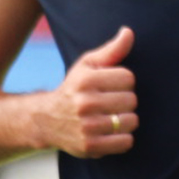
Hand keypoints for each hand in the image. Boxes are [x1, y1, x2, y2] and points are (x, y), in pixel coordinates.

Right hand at [38, 23, 139, 156]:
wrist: (46, 120)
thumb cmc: (74, 89)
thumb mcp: (88, 65)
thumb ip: (111, 50)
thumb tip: (128, 32)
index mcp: (86, 80)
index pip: (128, 77)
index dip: (123, 81)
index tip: (110, 86)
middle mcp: (85, 103)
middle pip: (131, 99)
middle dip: (124, 101)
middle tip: (110, 103)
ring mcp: (87, 127)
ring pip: (131, 121)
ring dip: (126, 120)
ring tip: (111, 118)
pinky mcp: (90, 146)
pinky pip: (126, 142)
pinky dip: (123, 138)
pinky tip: (110, 132)